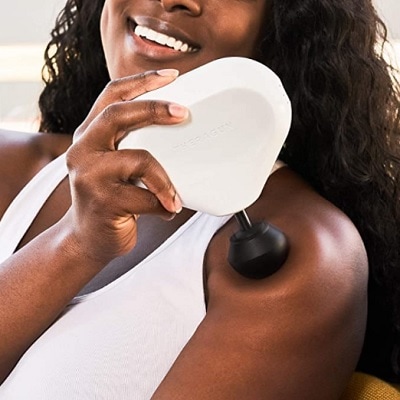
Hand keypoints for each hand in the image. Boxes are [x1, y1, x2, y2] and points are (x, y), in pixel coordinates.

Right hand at [64, 69, 186, 265]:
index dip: (141, 81)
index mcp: (89, 135)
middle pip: (117, 115)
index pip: (111, 96)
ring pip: (139, 160)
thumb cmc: (112, 197)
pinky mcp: (102, 202)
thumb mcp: (115, 165)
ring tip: (175, 195)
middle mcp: (83, 150)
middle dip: (154, 109)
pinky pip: (145, 198)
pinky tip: (166, 210)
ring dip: (165, 179)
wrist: (88, 238)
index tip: (172, 75)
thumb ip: (133, 146)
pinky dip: (163, 205)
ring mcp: (89, 176)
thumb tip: (181, 131)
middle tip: (183, 112)